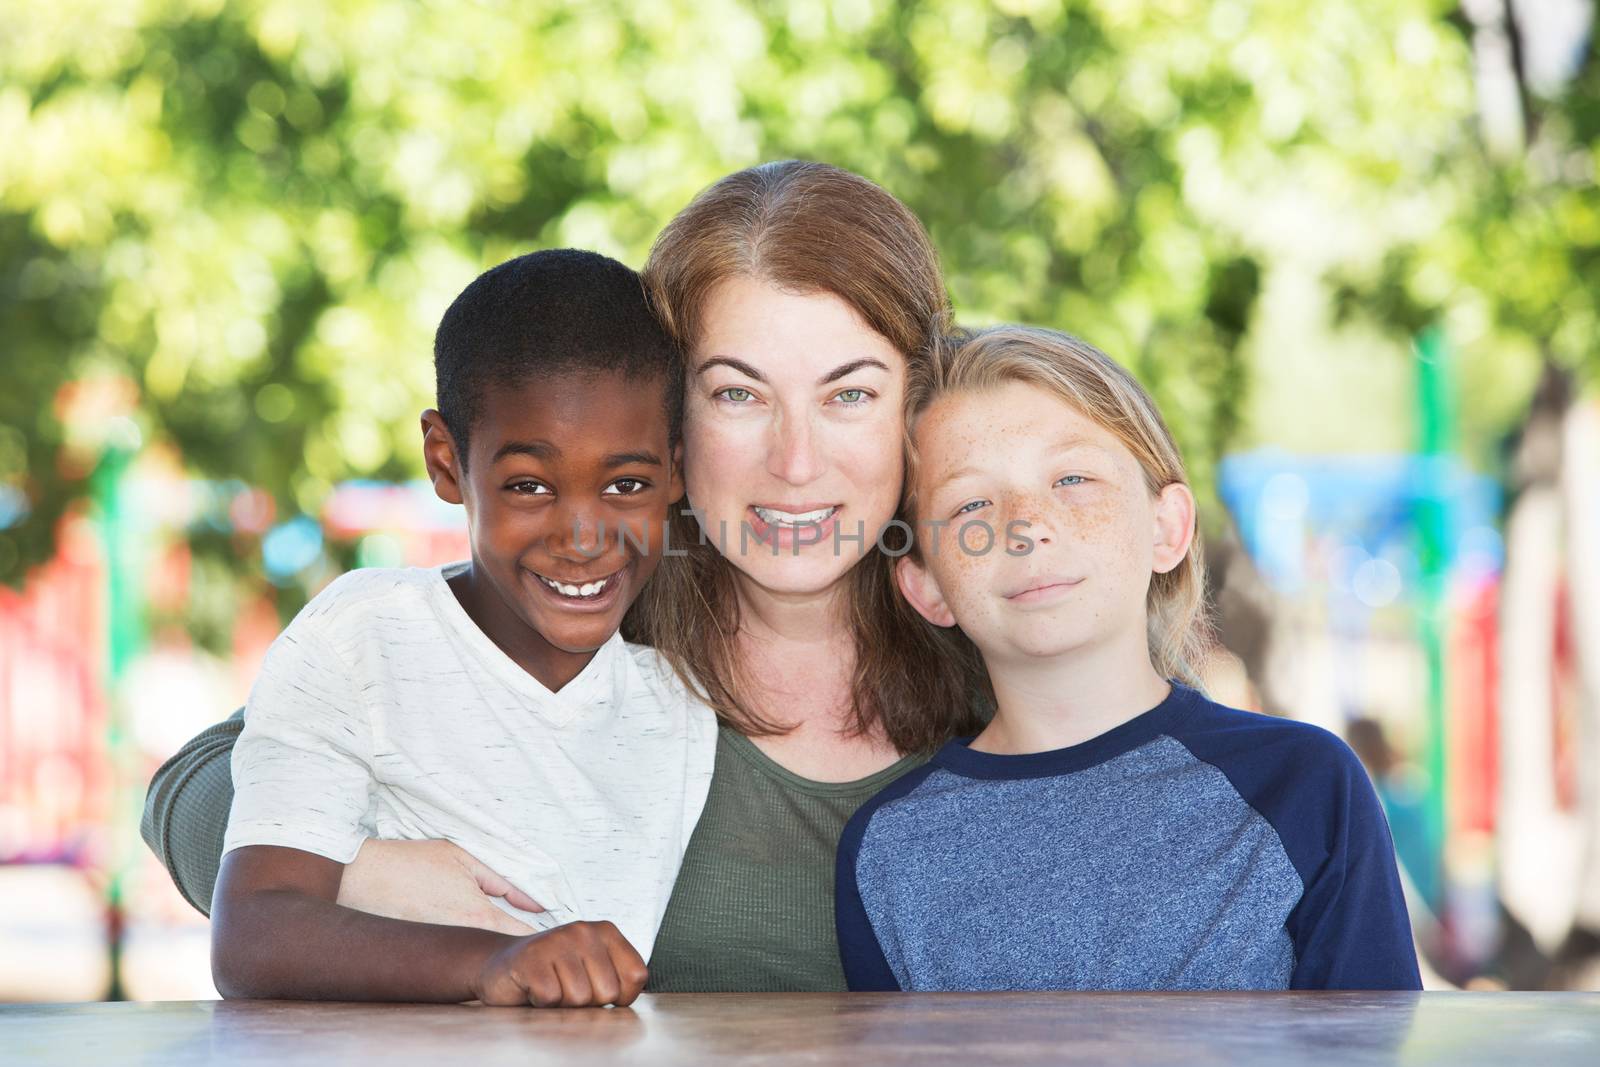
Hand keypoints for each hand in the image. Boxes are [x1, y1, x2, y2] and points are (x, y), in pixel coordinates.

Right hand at [337, 839, 544, 936]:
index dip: (540, 936)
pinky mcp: (423, 955)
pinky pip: (453, 955)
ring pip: (477, 955)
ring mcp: (440, 951)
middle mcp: (460, 940)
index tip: (549, 931)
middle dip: (516, 944)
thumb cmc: (412, 862)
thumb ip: (504, 881)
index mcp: (476, 915)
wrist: (359, 877)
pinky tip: (459, 933)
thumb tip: (536, 902)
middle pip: (502, 950)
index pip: (523, 937)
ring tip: (494, 927)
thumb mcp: (463, 859)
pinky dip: (462, 948)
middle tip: (526, 930)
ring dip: (489, 947)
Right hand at [472, 920, 647, 1006]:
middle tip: (567, 986)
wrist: (503, 966)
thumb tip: (625, 999)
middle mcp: (584, 930)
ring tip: (551, 985)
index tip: (597, 987)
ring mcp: (557, 941)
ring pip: (580, 998)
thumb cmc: (555, 973)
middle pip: (608, 992)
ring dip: (563, 1003)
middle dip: (588, 1001)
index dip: (620, 996)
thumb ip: (618, 979)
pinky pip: (551, 999)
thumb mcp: (595, 969)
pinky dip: (542, 1003)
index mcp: (606, 931)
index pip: (636, 976)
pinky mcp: (531, 958)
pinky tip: (534, 987)